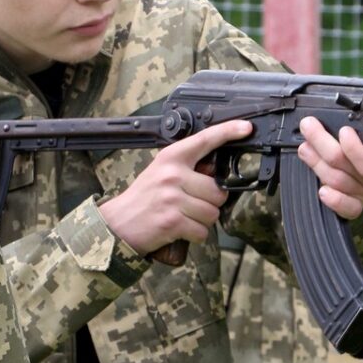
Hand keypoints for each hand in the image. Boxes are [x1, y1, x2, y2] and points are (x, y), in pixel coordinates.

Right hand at [99, 119, 252, 255]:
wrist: (117, 224)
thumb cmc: (144, 199)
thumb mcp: (162, 173)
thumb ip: (188, 169)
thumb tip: (219, 175)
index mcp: (171, 158)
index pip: (205, 140)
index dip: (228, 132)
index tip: (245, 127)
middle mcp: (173, 175)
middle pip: (218, 191)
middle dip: (211, 203)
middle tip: (190, 205)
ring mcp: (172, 198)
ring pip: (212, 213)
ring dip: (202, 221)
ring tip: (183, 217)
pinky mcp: (173, 220)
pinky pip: (202, 231)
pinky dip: (195, 235)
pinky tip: (180, 230)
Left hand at [296, 116, 362, 219]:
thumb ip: (357, 129)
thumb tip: (329, 116)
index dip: (355, 148)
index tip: (342, 130)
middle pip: (349, 166)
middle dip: (324, 143)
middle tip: (308, 126)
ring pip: (339, 181)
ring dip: (318, 163)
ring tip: (304, 148)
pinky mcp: (356, 206)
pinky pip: (348, 208)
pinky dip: (335, 200)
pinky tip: (322, 191)